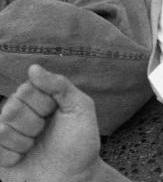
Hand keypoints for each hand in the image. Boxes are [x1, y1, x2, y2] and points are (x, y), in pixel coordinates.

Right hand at [0, 65, 123, 181]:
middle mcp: (18, 112)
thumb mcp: (80, 107)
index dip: (44, 104)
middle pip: (12, 108)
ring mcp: (6, 133)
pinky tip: (23, 158)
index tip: (55, 113)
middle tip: (44, 132)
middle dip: (34, 123)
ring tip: (35, 145)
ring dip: (24, 141)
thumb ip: (59, 85)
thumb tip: (32, 67)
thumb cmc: (79, 140)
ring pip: (2, 129)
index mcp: (37, 97)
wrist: (75, 175)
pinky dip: (13, 157)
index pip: (26, 89)